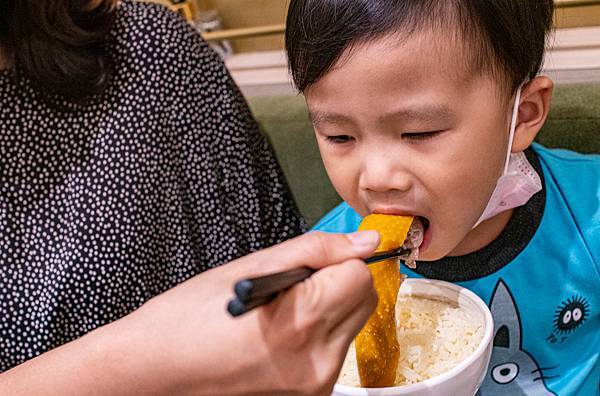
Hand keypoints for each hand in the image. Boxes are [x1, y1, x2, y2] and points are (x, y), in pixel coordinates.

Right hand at [133, 230, 379, 395]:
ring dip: (327, 312)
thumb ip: (316, 250)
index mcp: (302, 320)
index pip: (362, 277)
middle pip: (363, 304)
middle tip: (295, 284)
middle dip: (338, 284)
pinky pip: (332, 354)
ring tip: (280, 312)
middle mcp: (316, 361)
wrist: (153, 372)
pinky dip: (315, 338)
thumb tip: (363, 242)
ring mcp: (313, 386)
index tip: (314, 263)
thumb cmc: (186, 319)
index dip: (338, 261)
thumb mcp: (251, 267)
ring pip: (349, 329)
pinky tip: (278, 335)